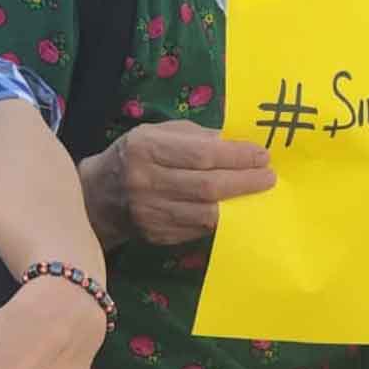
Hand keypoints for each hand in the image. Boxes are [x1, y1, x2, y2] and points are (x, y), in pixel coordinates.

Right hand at [79, 122, 274, 247]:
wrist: (98, 196)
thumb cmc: (135, 155)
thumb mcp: (157, 133)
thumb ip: (194, 136)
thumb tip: (232, 144)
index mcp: (146, 148)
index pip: (201, 154)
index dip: (236, 156)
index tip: (262, 155)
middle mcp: (146, 182)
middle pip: (207, 186)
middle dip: (244, 181)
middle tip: (269, 177)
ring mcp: (150, 213)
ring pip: (205, 213)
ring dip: (237, 204)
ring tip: (257, 193)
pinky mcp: (156, 235)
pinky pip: (197, 229)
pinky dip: (220, 219)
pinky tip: (234, 209)